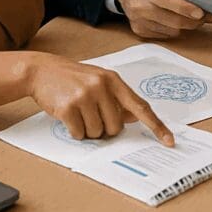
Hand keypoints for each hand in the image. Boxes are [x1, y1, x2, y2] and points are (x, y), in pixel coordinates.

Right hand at [24, 53, 173, 145]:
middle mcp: (102, 86)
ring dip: (88, 130)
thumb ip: (118, 98)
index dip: (156, 125)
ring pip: (97, 132)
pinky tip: (69, 117)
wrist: (42, 70)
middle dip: (104, 128)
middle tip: (92, 115)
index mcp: (114, 80)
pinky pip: (79, 134)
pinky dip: (75, 132)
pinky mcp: (68, 107)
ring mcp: (84, 95)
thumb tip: (136, 117)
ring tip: (79, 113)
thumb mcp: (99, 81)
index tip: (169, 140)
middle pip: (116, 127)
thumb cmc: (74, 78)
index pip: (141, 107)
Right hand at [117, 0, 206, 38]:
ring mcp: (138, 21)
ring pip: (171, 30)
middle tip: (204, 15)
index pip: (164, 0)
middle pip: (171, 20)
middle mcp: (138, 6)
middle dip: (192, 20)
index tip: (199, 12)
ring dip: (185, 25)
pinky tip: (176, 19)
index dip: (183, 7)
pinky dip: (174, 29)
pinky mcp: (140, 31)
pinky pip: (165, 35)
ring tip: (191, 16)